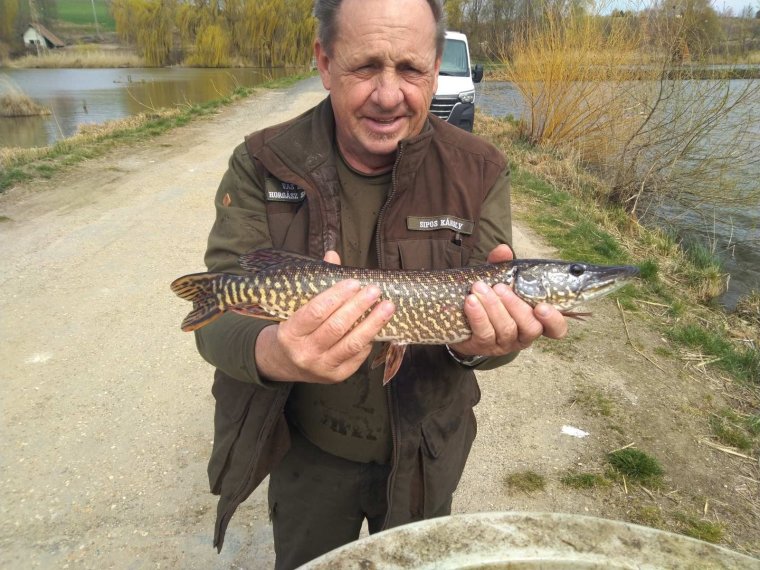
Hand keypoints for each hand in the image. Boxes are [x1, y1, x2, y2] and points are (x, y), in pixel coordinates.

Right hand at [254, 250, 395, 382]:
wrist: (284, 363)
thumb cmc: (294, 329)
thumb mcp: (297, 308)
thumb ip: (317, 283)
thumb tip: (333, 255)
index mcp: (290, 333)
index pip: (315, 312)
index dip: (337, 296)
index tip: (354, 282)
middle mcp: (304, 353)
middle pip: (336, 327)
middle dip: (358, 306)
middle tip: (374, 290)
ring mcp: (321, 367)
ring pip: (352, 343)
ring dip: (373, 323)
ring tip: (387, 306)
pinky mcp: (336, 376)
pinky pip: (357, 356)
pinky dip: (369, 339)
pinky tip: (378, 325)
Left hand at [449, 244, 567, 357]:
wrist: (459, 317)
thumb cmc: (489, 298)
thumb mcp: (497, 280)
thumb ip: (503, 266)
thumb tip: (503, 250)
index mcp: (534, 320)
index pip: (556, 329)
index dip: (554, 320)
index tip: (542, 306)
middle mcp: (523, 336)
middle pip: (530, 327)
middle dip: (515, 306)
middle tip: (500, 287)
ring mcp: (504, 344)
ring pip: (506, 329)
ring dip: (493, 307)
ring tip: (479, 288)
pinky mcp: (483, 347)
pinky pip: (484, 333)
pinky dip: (478, 316)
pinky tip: (470, 302)